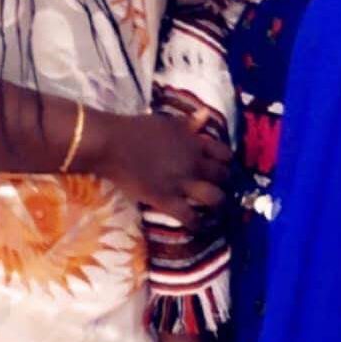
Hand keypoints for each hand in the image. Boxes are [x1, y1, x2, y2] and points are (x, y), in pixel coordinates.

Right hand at [93, 109, 231, 228]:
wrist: (114, 145)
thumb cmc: (138, 129)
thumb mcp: (168, 122)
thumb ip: (190, 123)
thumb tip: (207, 114)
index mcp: (195, 144)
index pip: (225, 154)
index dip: (226, 161)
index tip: (221, 165)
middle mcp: (194, 163)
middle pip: (223, 176)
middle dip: (224, 182)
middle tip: (218, 187)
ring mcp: (182, 183)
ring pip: (214, 197)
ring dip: (217, 204)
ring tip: (214, 209)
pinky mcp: (167, 200)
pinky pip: (189, 217)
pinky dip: (196, 224)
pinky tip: (197, 226)